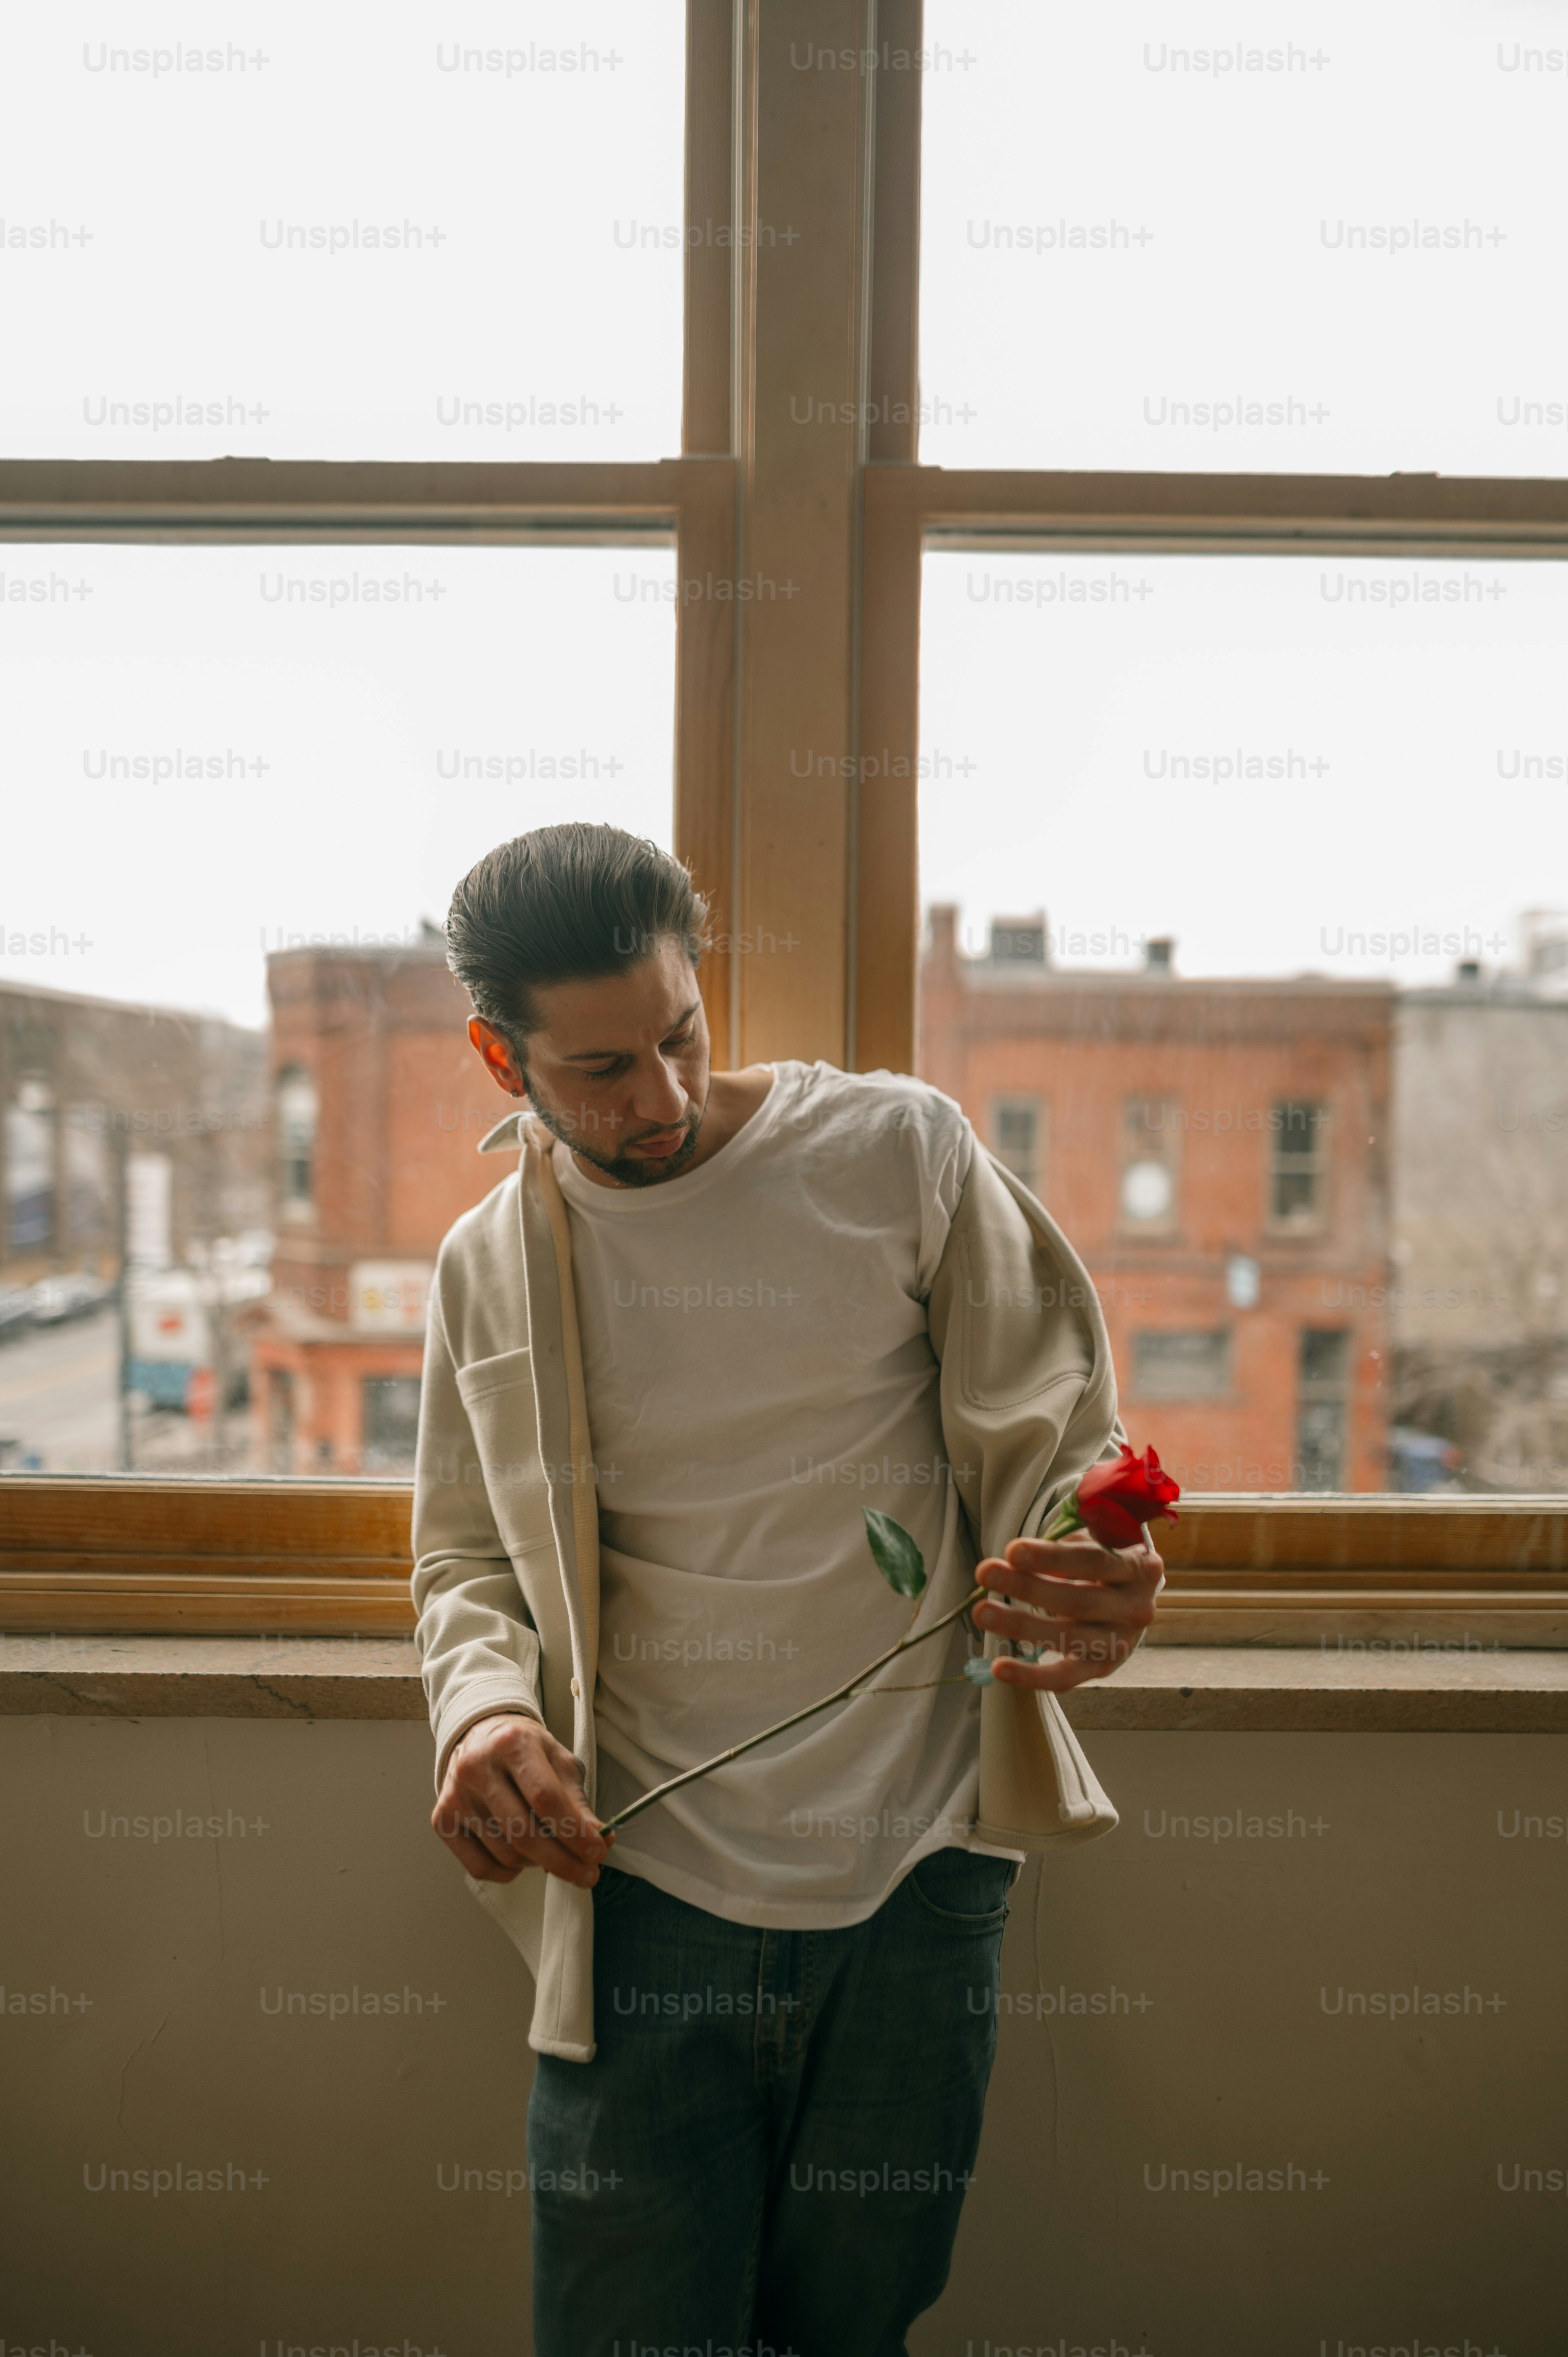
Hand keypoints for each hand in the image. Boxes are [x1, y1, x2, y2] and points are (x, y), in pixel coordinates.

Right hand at [431, 1713, 612, 1887]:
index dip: (575, 1832)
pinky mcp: (442, 1819)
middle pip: (524, 1833)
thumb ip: (577, 1800)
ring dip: (539, 1864)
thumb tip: (599, 1839)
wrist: (478, 1735)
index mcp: (513, 1744)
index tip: (597, 1852)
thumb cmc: (524, 1749)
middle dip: (563, 1861)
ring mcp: (456, 1796)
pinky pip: (480, 1867)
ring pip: (506, 1854)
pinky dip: (509, 1872)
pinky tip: (522, 1858)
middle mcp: (478, 1768)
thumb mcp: (557, 1760)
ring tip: (552, 1852)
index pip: (546, 1798)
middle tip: (588, 1874)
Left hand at [972, 1528, 1161, 1690]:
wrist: (1132, 1599)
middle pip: (1078, 1600)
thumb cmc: (1105, 1561)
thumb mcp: (1099, 1542)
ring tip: (982, 1611)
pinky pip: (1066, 1678)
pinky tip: (999, 1667)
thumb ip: (1069, 1542)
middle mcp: (1136, 1607)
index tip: (1012, 1550)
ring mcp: (1122, 1642)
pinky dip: (1031, 1675)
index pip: (1093, 1560)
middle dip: (1028, 1587)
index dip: (1051, 1557)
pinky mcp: (1104, 1668)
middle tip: (985, 1573)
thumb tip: (1020, 1555)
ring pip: (1069, 1638)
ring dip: (1021, 1625)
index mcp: (1140, 1567)